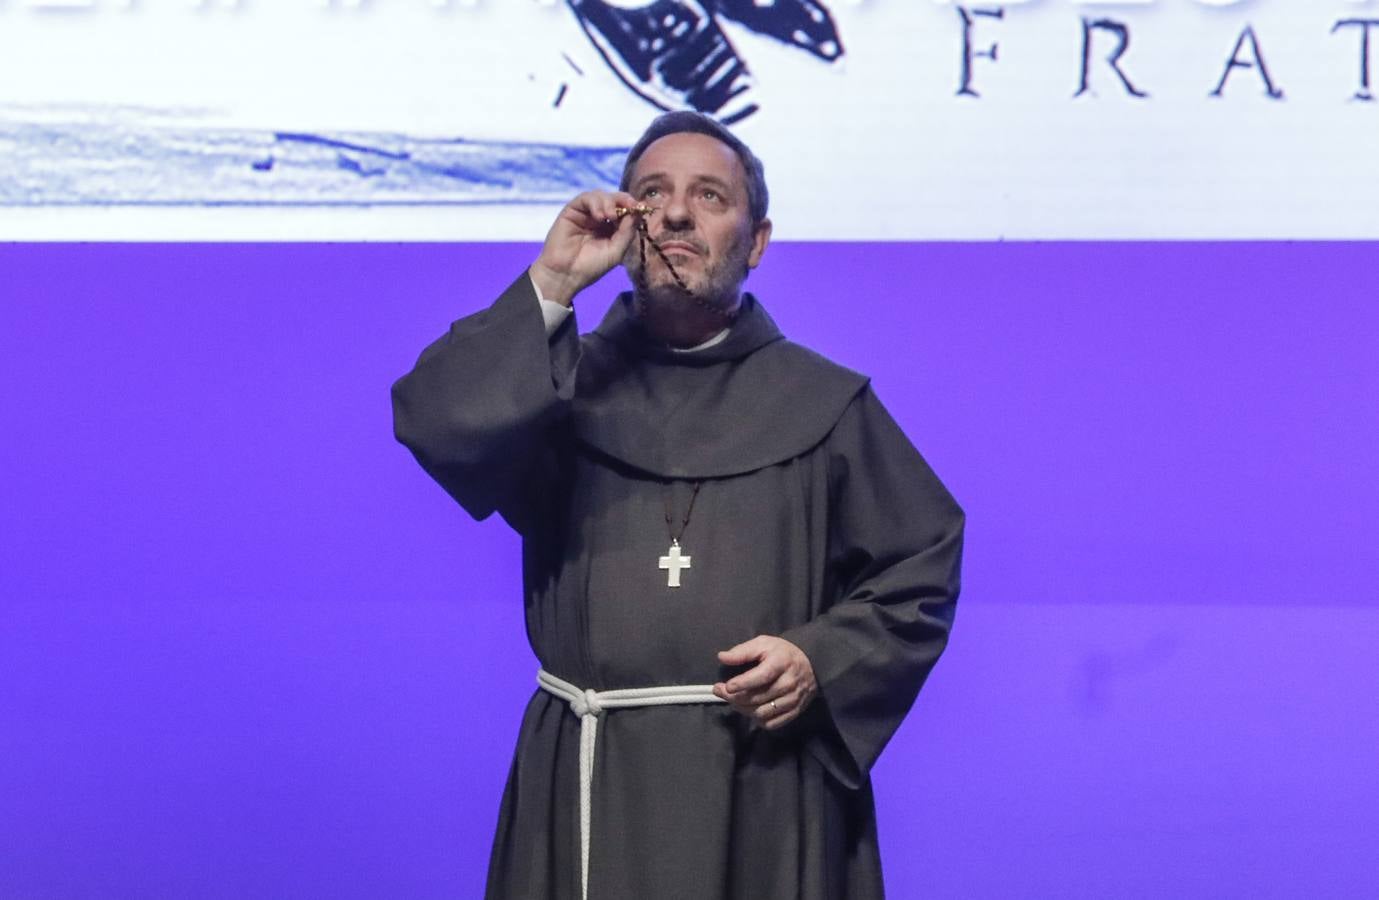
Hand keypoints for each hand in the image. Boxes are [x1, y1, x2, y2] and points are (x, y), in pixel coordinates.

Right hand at [530, 190, 640, 306]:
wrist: (566, 274)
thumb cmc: (591, 267)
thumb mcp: (616, 250)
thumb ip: (627, 231)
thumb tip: (638, 212)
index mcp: (612, 228)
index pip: (625, 211)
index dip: (633, 207)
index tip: (642, 207)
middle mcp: (599, 219)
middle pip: (614, 199)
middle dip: (623, 200)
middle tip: (630, 205)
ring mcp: (585, 213)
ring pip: (600, 196)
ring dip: (609, 202)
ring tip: (610, 216)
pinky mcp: (572, 210)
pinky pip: (585, 198)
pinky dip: (595, 203)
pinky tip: (599, 216)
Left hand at [714, 635, 817, 730]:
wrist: (812, 664)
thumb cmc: (782, 653)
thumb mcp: (763, 643)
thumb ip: (742, 651)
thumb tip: (722, 657)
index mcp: (781, 663)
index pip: (761, 677)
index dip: (742, 683)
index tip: (726, 686)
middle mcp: (789, 683)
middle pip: (758, 698)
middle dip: (734, 697)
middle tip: (720, 692)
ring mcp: (793, 699)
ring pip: (762, 713)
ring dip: (743, 709)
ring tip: (734, 701)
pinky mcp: (795, 711)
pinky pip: (772, 724)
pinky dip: (758, 720)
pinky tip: (750, 710)